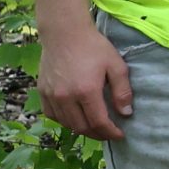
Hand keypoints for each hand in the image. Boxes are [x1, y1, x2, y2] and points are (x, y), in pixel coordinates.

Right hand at [37, 22, 131, 140]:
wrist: (65, 33)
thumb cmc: (94, 47)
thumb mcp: (116, 66)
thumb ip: (122, 91)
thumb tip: (126, 113)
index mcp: (86, 91)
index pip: (98, 122)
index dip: (110, 132)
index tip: (120, 135)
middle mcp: (66, 97)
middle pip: (81, 127)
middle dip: (97, 134)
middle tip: (109, 133)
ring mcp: (51, 96)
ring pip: (66, 124)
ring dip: (81, 129)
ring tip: (94, 128)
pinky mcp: (42, 92)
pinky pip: (52, 115)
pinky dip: (64, 121)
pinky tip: (75, 118)